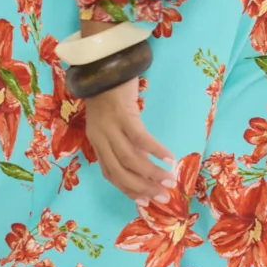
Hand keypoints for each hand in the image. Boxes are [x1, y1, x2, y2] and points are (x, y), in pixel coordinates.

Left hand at [82, 76, 177, 202]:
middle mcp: (100, 138)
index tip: (146, 201)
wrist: (105, 65)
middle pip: (120, 172)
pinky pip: (140, 138)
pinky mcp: (122, 114)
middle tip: (163, 197)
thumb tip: (145, 163)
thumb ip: (125, 142)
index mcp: (97, 142)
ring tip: (169, 180)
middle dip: (142, 188)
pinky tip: (169, 158)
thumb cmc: (112, 92)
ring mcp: (110, 127)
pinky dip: (155, 150)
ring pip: (130, 159)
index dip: (128, 190)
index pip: (110, 174)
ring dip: (151, 173)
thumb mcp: (114, 122)